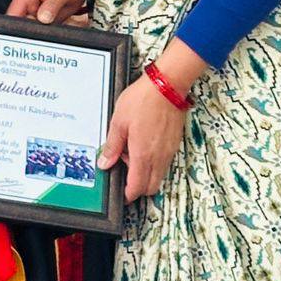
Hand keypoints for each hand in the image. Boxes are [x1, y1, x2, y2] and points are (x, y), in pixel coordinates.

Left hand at [97, 74, 187, 202]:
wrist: (168, 86)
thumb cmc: (143, 100)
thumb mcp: (119, 121)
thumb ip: (113, 145)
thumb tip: (105, 162)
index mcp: (143, 155)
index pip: (137, 187)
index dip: (128, 194)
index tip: (121, 192)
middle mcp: (159, 157)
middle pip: (151, 187)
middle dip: (138, 186)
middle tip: (125, 169)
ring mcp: (169, 151)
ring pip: (159, 175)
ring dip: (146, 173)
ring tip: (133, 152)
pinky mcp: (175, 143)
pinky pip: (165, 162)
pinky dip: (155, 161)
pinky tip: (145, 143)